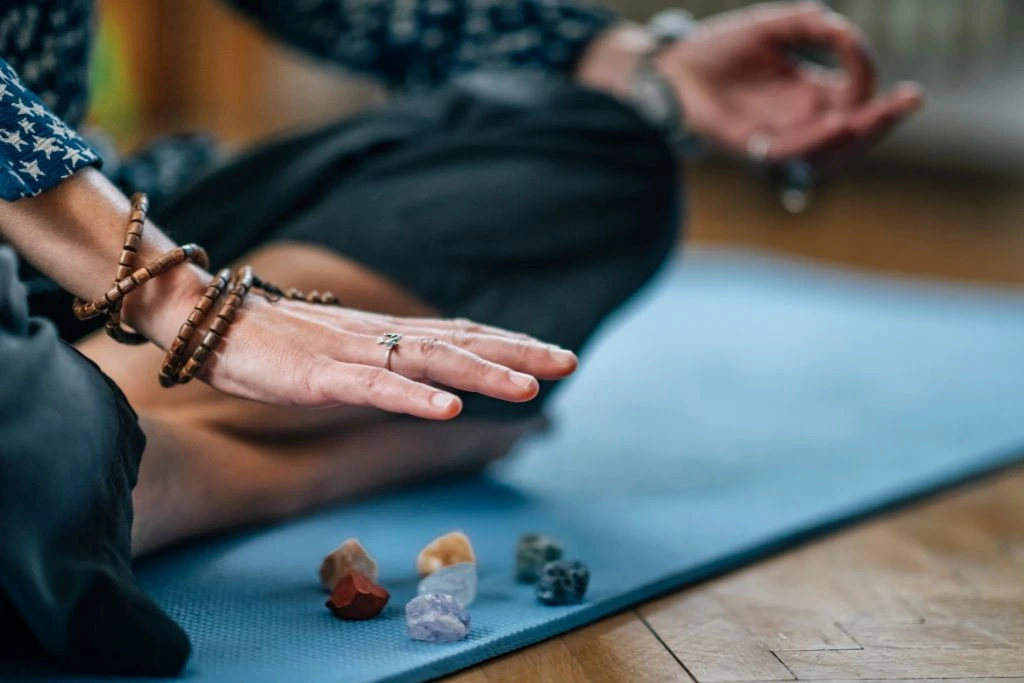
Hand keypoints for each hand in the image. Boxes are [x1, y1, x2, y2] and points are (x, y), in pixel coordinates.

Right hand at [156, 274, 576, 419]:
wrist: (208, 321)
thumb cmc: (275, 344)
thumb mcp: (342, 352)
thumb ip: (383, 362)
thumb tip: (423, 378)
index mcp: (388, 335)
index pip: (462, 334)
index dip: (511, 344)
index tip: (556, 355)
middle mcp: (381, 338)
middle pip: (461, 342)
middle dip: (517, 354)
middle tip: (571, 362)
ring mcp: (353, 354)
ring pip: (429, 363)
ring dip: (481, 375)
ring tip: (529, 389)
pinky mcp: (320, 376)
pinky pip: (374, 388)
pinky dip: (413, 399)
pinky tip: (448, 411)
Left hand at [657, 1, 922, 165]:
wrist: (670, 66)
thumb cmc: (718, 48)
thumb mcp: (774, 25)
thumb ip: (812, 23)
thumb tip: (844, 31)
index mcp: (809, 94)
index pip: (855, 95)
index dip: (865, 74)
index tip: (852, 43)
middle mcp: (798, 121)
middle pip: (852, 133)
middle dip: (883, 119)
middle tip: (909, 101)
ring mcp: (774, 137)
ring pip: (824, 152)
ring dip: (853, 137)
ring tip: (871, 117)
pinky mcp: (747, 146)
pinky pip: (786, 152)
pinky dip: (813, 141)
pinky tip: (837, 123)